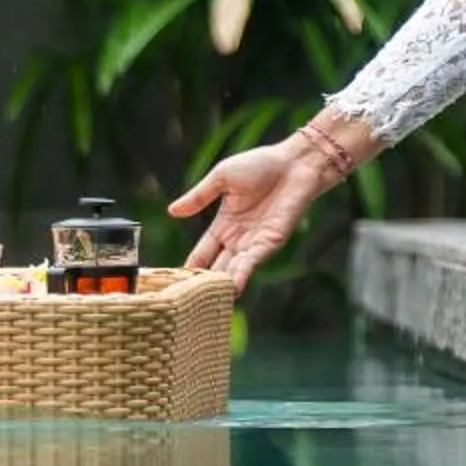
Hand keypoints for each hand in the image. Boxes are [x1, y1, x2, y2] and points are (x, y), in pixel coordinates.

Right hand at [170, 118, 374, 284]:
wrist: (294, 163)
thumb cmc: (260, 164)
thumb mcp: (221, 178)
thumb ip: (198, 197)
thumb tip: (171, 211)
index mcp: (223, 225)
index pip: (202, 253)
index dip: (189, 267)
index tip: (173, 284)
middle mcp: (237, 239)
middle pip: (215, 267)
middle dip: (202, 283)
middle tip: (186, 301)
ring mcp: (254, 243)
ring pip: (232, 270)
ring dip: (220, 285)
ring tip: (205, 302)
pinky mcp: (271, 242)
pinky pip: (252, 262)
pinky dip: (241, 275)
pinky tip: (231, 288)